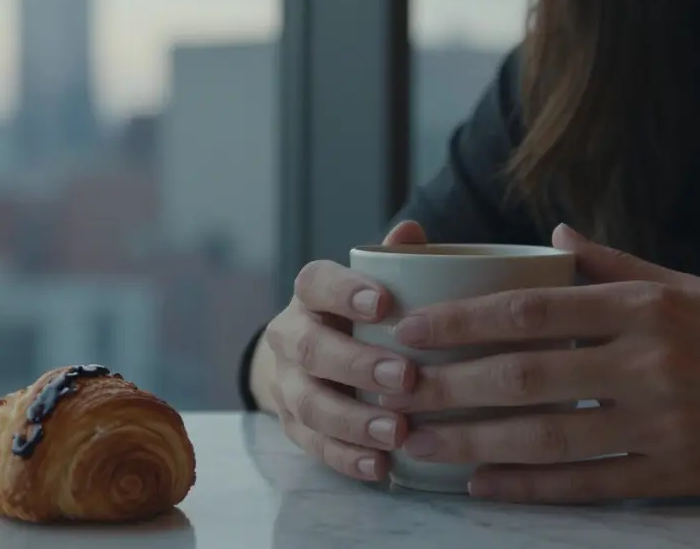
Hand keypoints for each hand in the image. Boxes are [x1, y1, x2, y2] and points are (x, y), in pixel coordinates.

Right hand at [260, 222, 425, 481]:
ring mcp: (288, 385)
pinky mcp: (293, 427)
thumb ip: (394, 260)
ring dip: (353, 420)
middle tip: (404, 378)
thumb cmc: (360, 314)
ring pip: (310, 403)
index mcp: (311, 293)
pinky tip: (380, 467)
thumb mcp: (373, 282)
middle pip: (311, 349)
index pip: (318, 283)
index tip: (385, 302)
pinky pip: (314, 446)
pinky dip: (346, 458)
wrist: (310, 357)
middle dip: (357, 365)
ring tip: (397, 432)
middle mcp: (291, 336)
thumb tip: (411, 232)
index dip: (346, 291)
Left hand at [385, 224, 699, 502]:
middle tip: (393, 391)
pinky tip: (483, 485)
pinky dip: (530, 488)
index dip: (464, 321)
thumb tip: (550, 230)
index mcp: (642, 307)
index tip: (412, 329)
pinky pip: (588, 486)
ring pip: (546, 438)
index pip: (532, 309)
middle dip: (448, 386)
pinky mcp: (675, 475)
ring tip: (416, 444)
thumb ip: (612, 262)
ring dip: (472, 443)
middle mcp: (646, 363)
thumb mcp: (687, 284)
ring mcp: (660, 425)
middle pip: (525, 377)